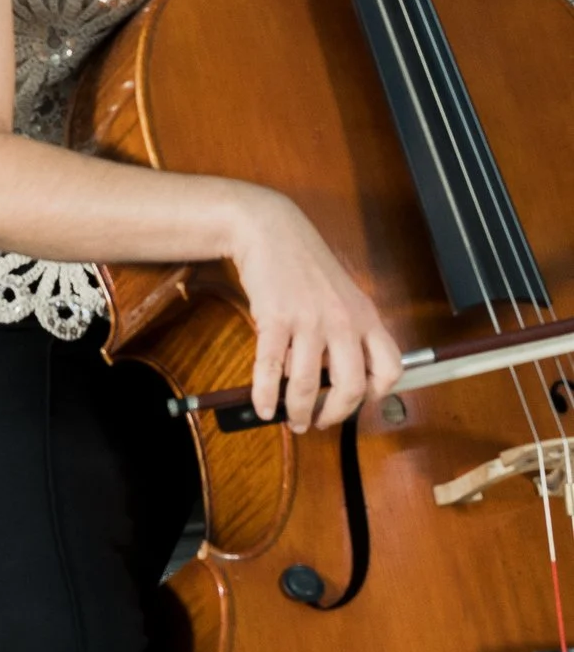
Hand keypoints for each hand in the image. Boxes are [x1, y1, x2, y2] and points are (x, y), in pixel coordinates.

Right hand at [225, 187, 403, 431]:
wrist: (270, 228)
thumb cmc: (306, 262)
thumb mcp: (343, 292)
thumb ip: (350, 328)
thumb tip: (341, 372)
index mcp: (365, 316)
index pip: (389, 367)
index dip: (377, 393)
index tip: (359, 401)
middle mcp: (342, 321)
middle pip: (350, 386)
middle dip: (334, 414)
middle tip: (320, 423)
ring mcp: (308, 321)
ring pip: (306, 384)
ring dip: (297, 411)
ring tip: (292, 419)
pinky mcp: (275, 319)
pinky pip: (271, 369)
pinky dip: (265, 395)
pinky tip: (262, 406)